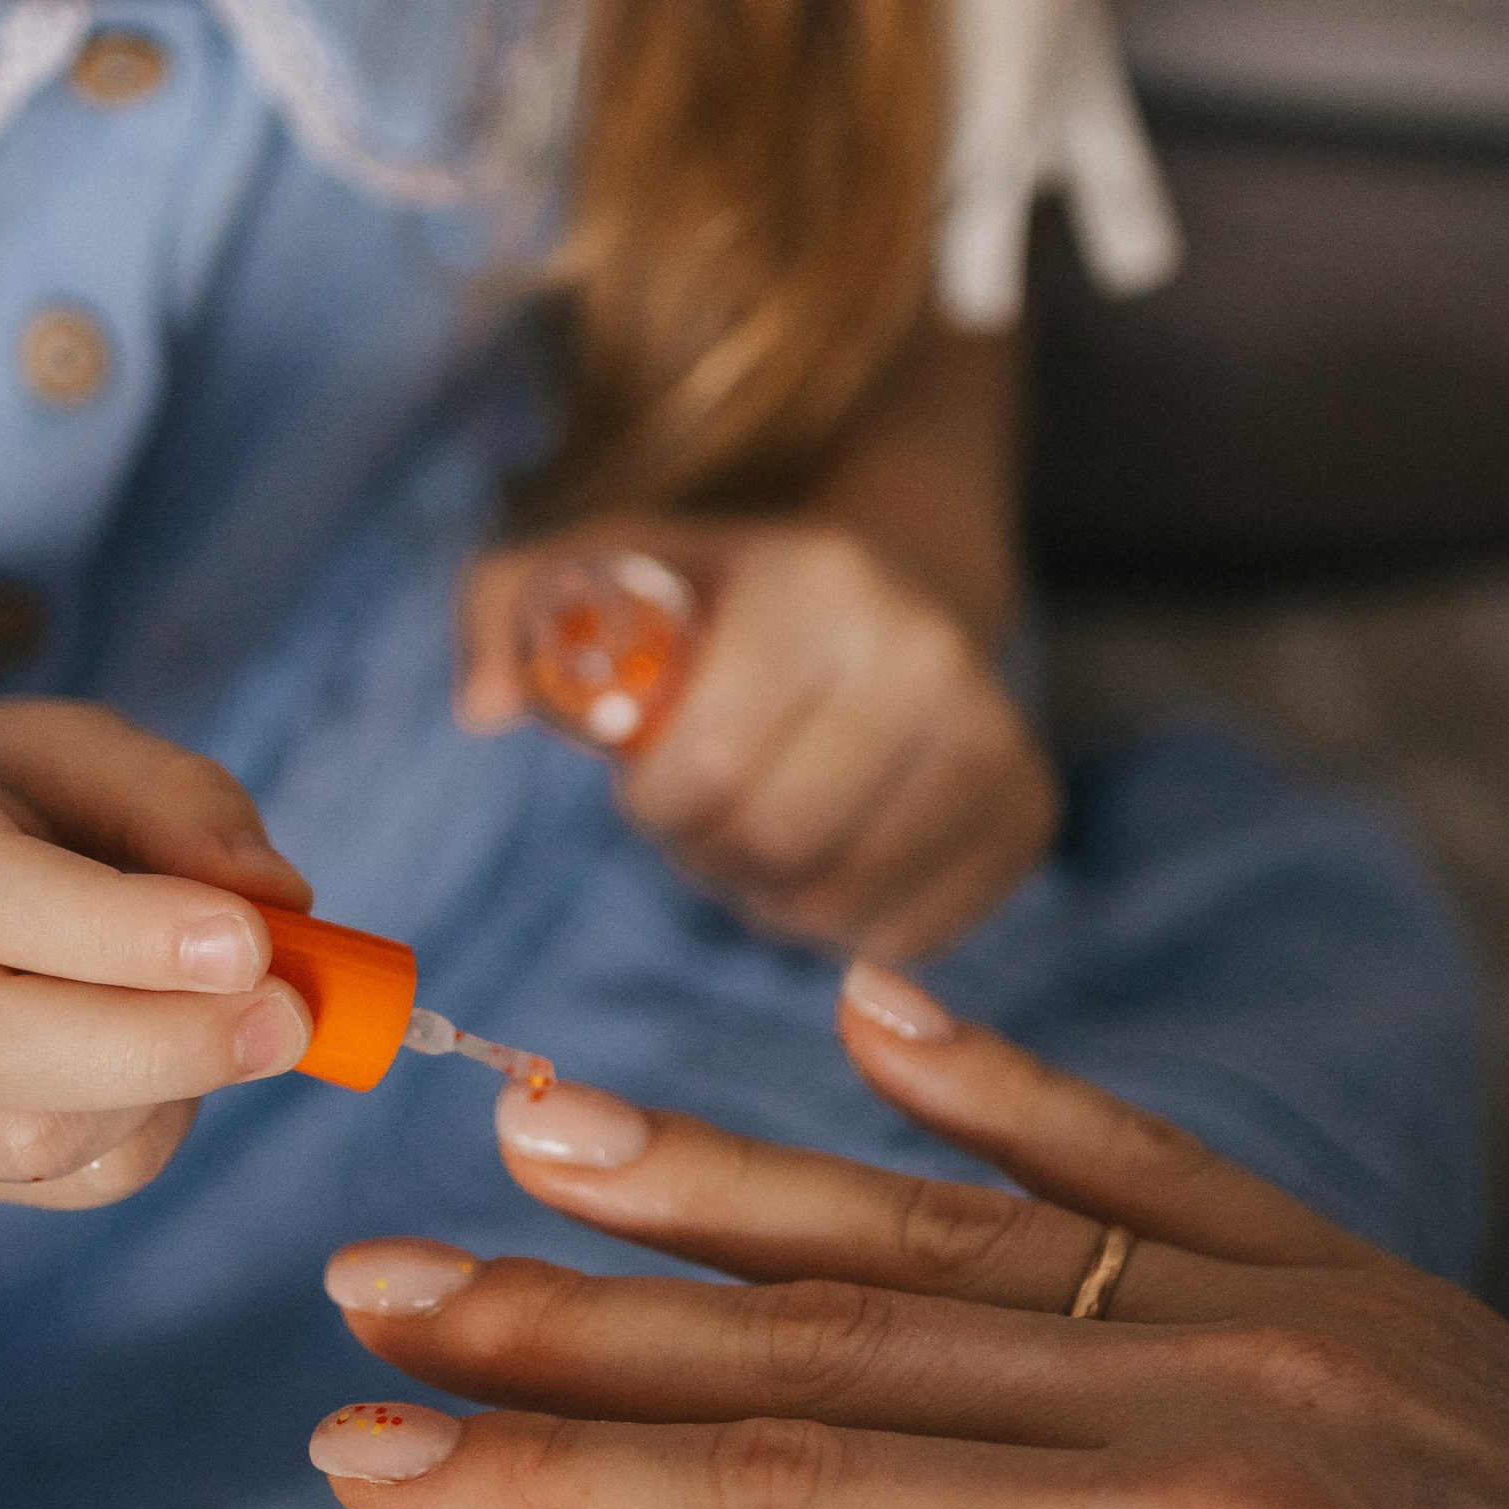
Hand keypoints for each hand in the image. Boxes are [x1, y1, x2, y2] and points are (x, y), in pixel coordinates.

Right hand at [0, 700, 313, 1205]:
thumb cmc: (3, 799)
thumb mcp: (88, 751)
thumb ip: (186, 809)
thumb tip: (278, 904)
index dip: (120, 934)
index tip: (251, 945)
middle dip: (157, 1042)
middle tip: (289, 1017)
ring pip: (18, 1138)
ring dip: (163, 1093)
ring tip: (236, 1024)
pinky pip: (50, 1184)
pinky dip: (143, 1134)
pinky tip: (173, 1068)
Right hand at [306, 977, 1508, 1508]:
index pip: (780, 1507)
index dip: (549, 1486)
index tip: (355, 1453)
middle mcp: (1218, 1385)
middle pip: (818, 1344)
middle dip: (569, 1322)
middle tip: (360, 1277)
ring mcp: (1297, 1308)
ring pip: (939, 1229)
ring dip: (719, 1185)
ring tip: (533, 1131)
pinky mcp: (1367, 1290)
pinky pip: (1138, 1157)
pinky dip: (991, 1085)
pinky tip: (874, 1015)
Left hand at [457, 518, 1054, 959]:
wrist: (889, 587)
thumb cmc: (717, 601)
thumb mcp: (600, 572)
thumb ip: (506, 615)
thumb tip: (479, 707)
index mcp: (820, 581)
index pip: (706, 767)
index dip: (651, 804)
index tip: (647, 779)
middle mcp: (928, 650)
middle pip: (773, 844)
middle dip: (705, 853)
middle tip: (698, 818)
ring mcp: (997, 733)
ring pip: (838, 904)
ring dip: (766, 898)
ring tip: (757, 833)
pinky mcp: (1029, 811)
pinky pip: (906, 936)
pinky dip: (841, 925)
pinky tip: (825, 857)